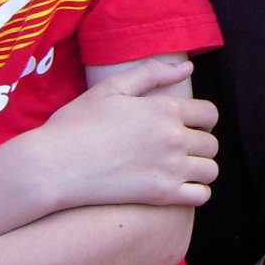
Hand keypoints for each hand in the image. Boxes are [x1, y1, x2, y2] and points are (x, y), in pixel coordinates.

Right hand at [20, 57, 218, 211]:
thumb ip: (151, 74)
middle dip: (199, 143)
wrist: (53, 166)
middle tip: (179, 148)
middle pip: (211, 143)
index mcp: (164, 108)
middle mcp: (173, 137)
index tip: (188, 125)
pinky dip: (195, 192)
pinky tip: (178, 187)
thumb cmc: (77, 124)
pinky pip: (200, 195)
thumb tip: (188, 68)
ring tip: (180, 168)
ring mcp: (169, 168)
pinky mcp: (161, 195)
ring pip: (210, 170)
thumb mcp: (110, 89)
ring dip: (199, 168)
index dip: (201, 119)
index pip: (209, 113)